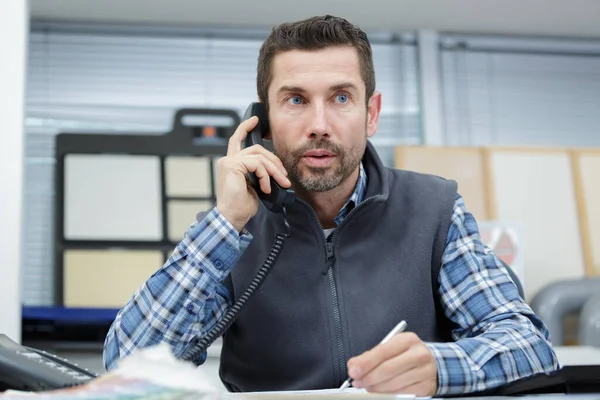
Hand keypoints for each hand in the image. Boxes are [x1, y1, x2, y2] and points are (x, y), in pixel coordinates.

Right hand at [215, 115, 290, 231]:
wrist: (232, 217)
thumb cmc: (241, 206)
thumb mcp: (254, 186)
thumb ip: (259, 174)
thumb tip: (275, 172)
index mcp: (232, 164)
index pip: (237, 140)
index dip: (246, 127)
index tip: (256, 120)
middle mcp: (228, 160)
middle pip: (256, 148)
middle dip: (274, 160)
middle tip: (284, 176)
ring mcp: (229, 162)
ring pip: (259, 156)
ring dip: (274, 170)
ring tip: (280, 184)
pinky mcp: (232, 166)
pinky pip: (257, 164)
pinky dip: (266, 176)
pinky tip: (265, 188)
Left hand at [347, 332, 437, 395]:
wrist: (432, 364)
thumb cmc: (407, 354)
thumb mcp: (391, 347)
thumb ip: (371, 355)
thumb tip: (354, 365)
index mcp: (408, 340)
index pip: (383, 351)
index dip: (366, 362)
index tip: (353, 370)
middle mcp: (419, 354)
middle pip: (388, 369)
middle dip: (369, 377)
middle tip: (357, 382)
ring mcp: (425, 372)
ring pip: (394, 384)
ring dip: (376, 388)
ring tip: (367, 387)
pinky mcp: (426, 387)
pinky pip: (402, 393)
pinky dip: (388, 394)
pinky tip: (381, 392)